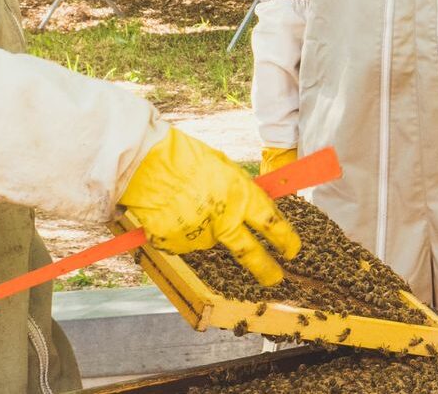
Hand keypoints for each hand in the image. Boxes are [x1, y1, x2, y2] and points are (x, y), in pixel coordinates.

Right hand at [119, 128, 300, 284]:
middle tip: (275, 279)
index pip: (271, 223)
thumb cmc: (184, 158)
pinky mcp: (175, 243)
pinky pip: (184, 242)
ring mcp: (198, 234)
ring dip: (205, 230)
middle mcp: (223, 219)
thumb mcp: (222, 168)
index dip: (284, 238)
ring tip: (186, 205)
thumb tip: (248, 204)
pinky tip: (172, 211)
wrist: (145, 162)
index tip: (292, 249)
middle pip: (248, 252)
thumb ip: (237, 191)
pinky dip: (181, 232)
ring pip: (210, 241)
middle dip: (265, 268)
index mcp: (240, 195)